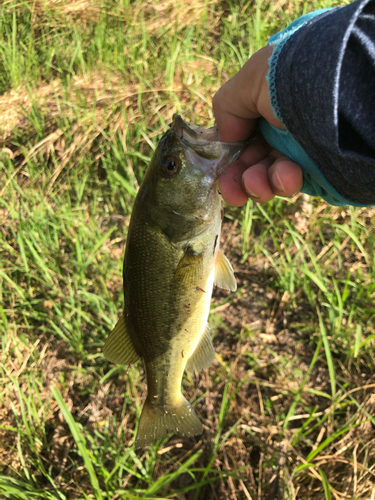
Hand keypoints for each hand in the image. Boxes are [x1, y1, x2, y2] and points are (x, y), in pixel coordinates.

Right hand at [213, 45, 302, 205]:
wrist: (336, 91)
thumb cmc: (290, 80)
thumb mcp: (250, 79)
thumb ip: (227, 106)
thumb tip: (225, 136)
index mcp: (265, 106)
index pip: (241, 139)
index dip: (228, 159)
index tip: (219, 175)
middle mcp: (281, 128)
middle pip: (251, 163)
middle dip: (238, 180)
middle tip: (233, 193)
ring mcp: (299, 150)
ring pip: (269, 178)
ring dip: (258, 184)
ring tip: (259, 185)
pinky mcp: (316, 168)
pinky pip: (292, 183)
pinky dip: (283, 184)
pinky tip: (286, 176)